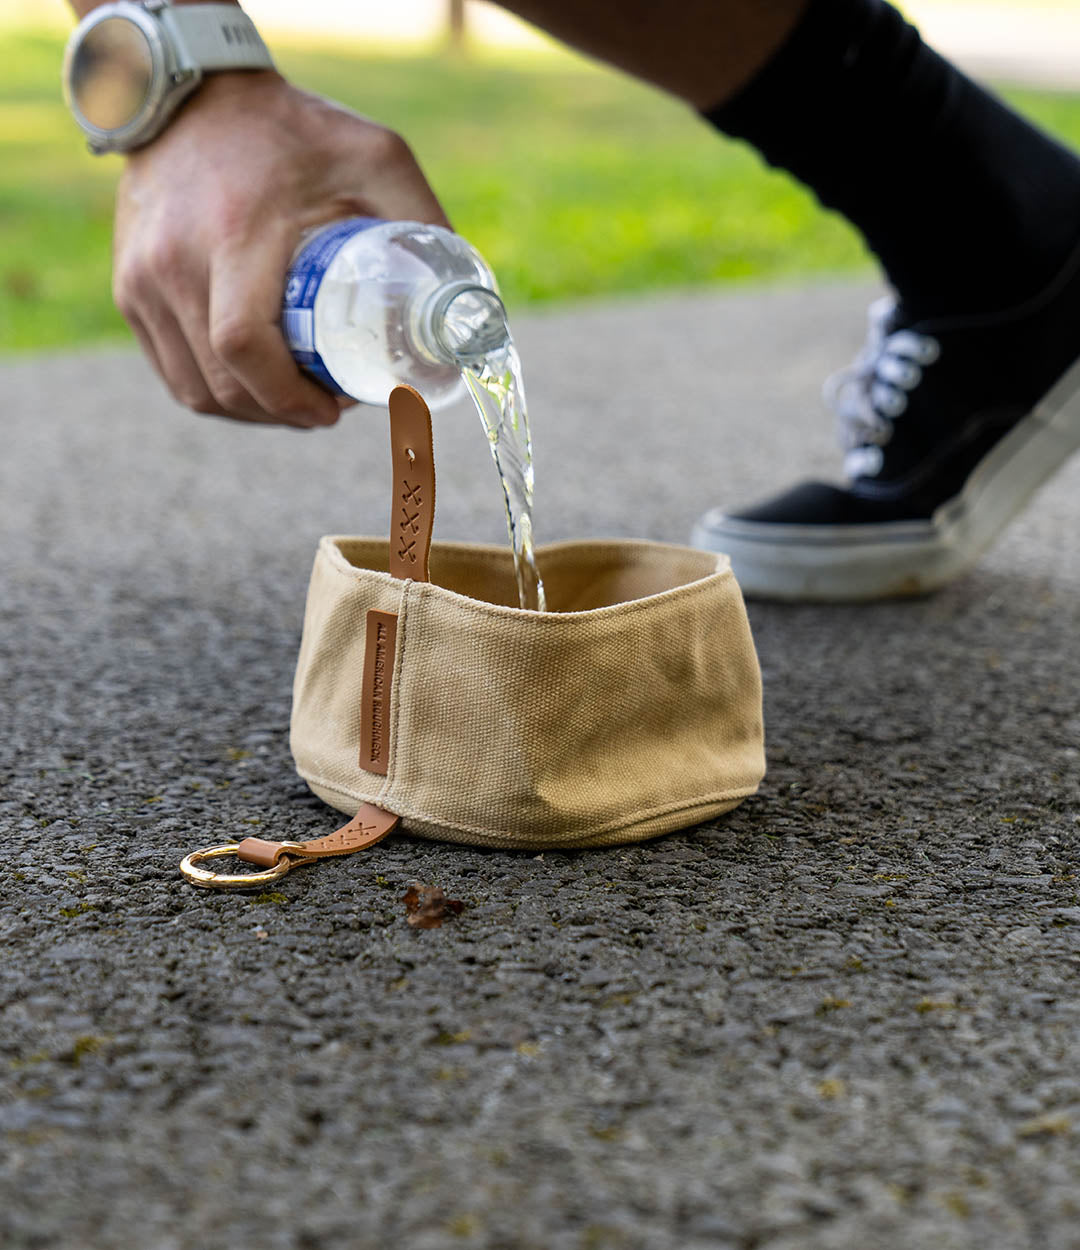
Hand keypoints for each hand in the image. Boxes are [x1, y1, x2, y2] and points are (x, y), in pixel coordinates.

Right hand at [112, 71, 450, 427]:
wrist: (196, 96)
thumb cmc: (296, 132)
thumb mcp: (376, 158)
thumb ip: (424, 222)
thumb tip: (466, 303)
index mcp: (234, 235)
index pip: (244, 348)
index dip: (290, 400)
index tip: (334, 410)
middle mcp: (174, 262)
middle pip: (222, 383)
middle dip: (281, 414)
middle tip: (329, 407)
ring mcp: (141, 279)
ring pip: (194, 390)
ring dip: (250, 412)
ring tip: (296, 400)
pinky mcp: (129, 289)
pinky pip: (171, 372)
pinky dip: (216, 394)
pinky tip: (255, 388)